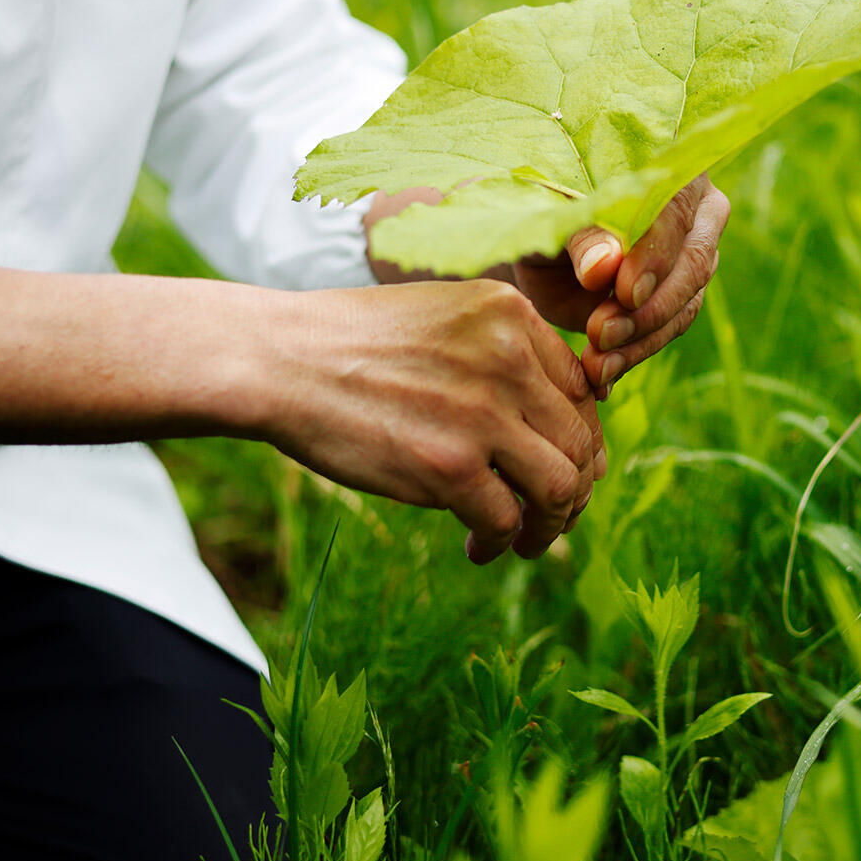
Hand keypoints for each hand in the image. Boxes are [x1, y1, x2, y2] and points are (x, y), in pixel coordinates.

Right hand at [259, 279, 605, 563]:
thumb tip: (557, 422)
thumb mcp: (443, 317)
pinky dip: (501, 544)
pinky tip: (478, 547)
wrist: (278, 361)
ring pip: (561, 486)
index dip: (579, 437)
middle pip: (580, 440)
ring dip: (552, 525)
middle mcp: (510, 358)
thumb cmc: (351, 343)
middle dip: (575, 488)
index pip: (582, 389)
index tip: (560, 465)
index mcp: (511, 314)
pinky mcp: (451, 467)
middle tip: (550, 515)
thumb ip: (501, 354)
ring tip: (528, 540)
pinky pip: (507, 521)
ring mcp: (483, 413)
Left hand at [514, 175, 728, 395]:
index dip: (654, 256)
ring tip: (595, 363)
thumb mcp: (551, 219)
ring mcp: (693, 259)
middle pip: (693, 264)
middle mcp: (696, 213)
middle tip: (600, 334)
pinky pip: (666, 333)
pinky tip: (601, 376)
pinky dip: (632, 357)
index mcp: (671, 171)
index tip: (624, 292)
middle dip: (647, 308)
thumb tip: (603, 266)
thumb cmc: (545, 212)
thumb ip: (580, 237)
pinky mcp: (679, 301)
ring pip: (684, 306)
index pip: (676, 214)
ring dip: (638, 340)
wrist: (539, 245)